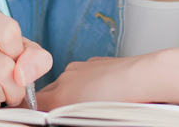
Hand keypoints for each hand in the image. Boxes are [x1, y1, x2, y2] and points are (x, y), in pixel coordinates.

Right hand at [37, 53, 158, 109]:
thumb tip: (56, 115)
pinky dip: (88, 83)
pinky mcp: (96, 61)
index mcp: (59, 95)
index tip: (43, 117)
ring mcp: (81, 67)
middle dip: (56, 102)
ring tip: (93, 104)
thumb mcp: (82, 117)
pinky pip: (84, 73)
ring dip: (73, 92)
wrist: (143, 79)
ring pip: (68, 82)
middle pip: (50, 91)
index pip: (35, 103)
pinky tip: (104, 93)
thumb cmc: (119, 103)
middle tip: (69, 114)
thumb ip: (63, 116)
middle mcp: (66, 77)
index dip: (37, 111)